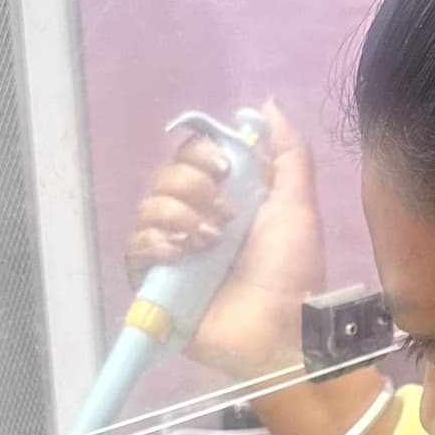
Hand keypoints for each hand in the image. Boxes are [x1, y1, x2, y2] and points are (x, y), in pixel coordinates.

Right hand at [126, 98, 324, 381]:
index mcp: (226, 197)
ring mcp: (174, 252)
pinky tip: (181, 254)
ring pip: (148, 208)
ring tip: (210, 242)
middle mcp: (195, 218)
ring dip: (178, 215)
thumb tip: (266, 106)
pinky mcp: (156, 285)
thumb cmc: (293, 272)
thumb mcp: (298, 204)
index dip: (200, 153)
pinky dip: (155, 243)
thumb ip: (289, 152)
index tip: (224, 168)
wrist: (281, 329)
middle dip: (192, 187)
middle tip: (226, 218)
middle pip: (166, 177)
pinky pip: (136, 248)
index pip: (191, 155)